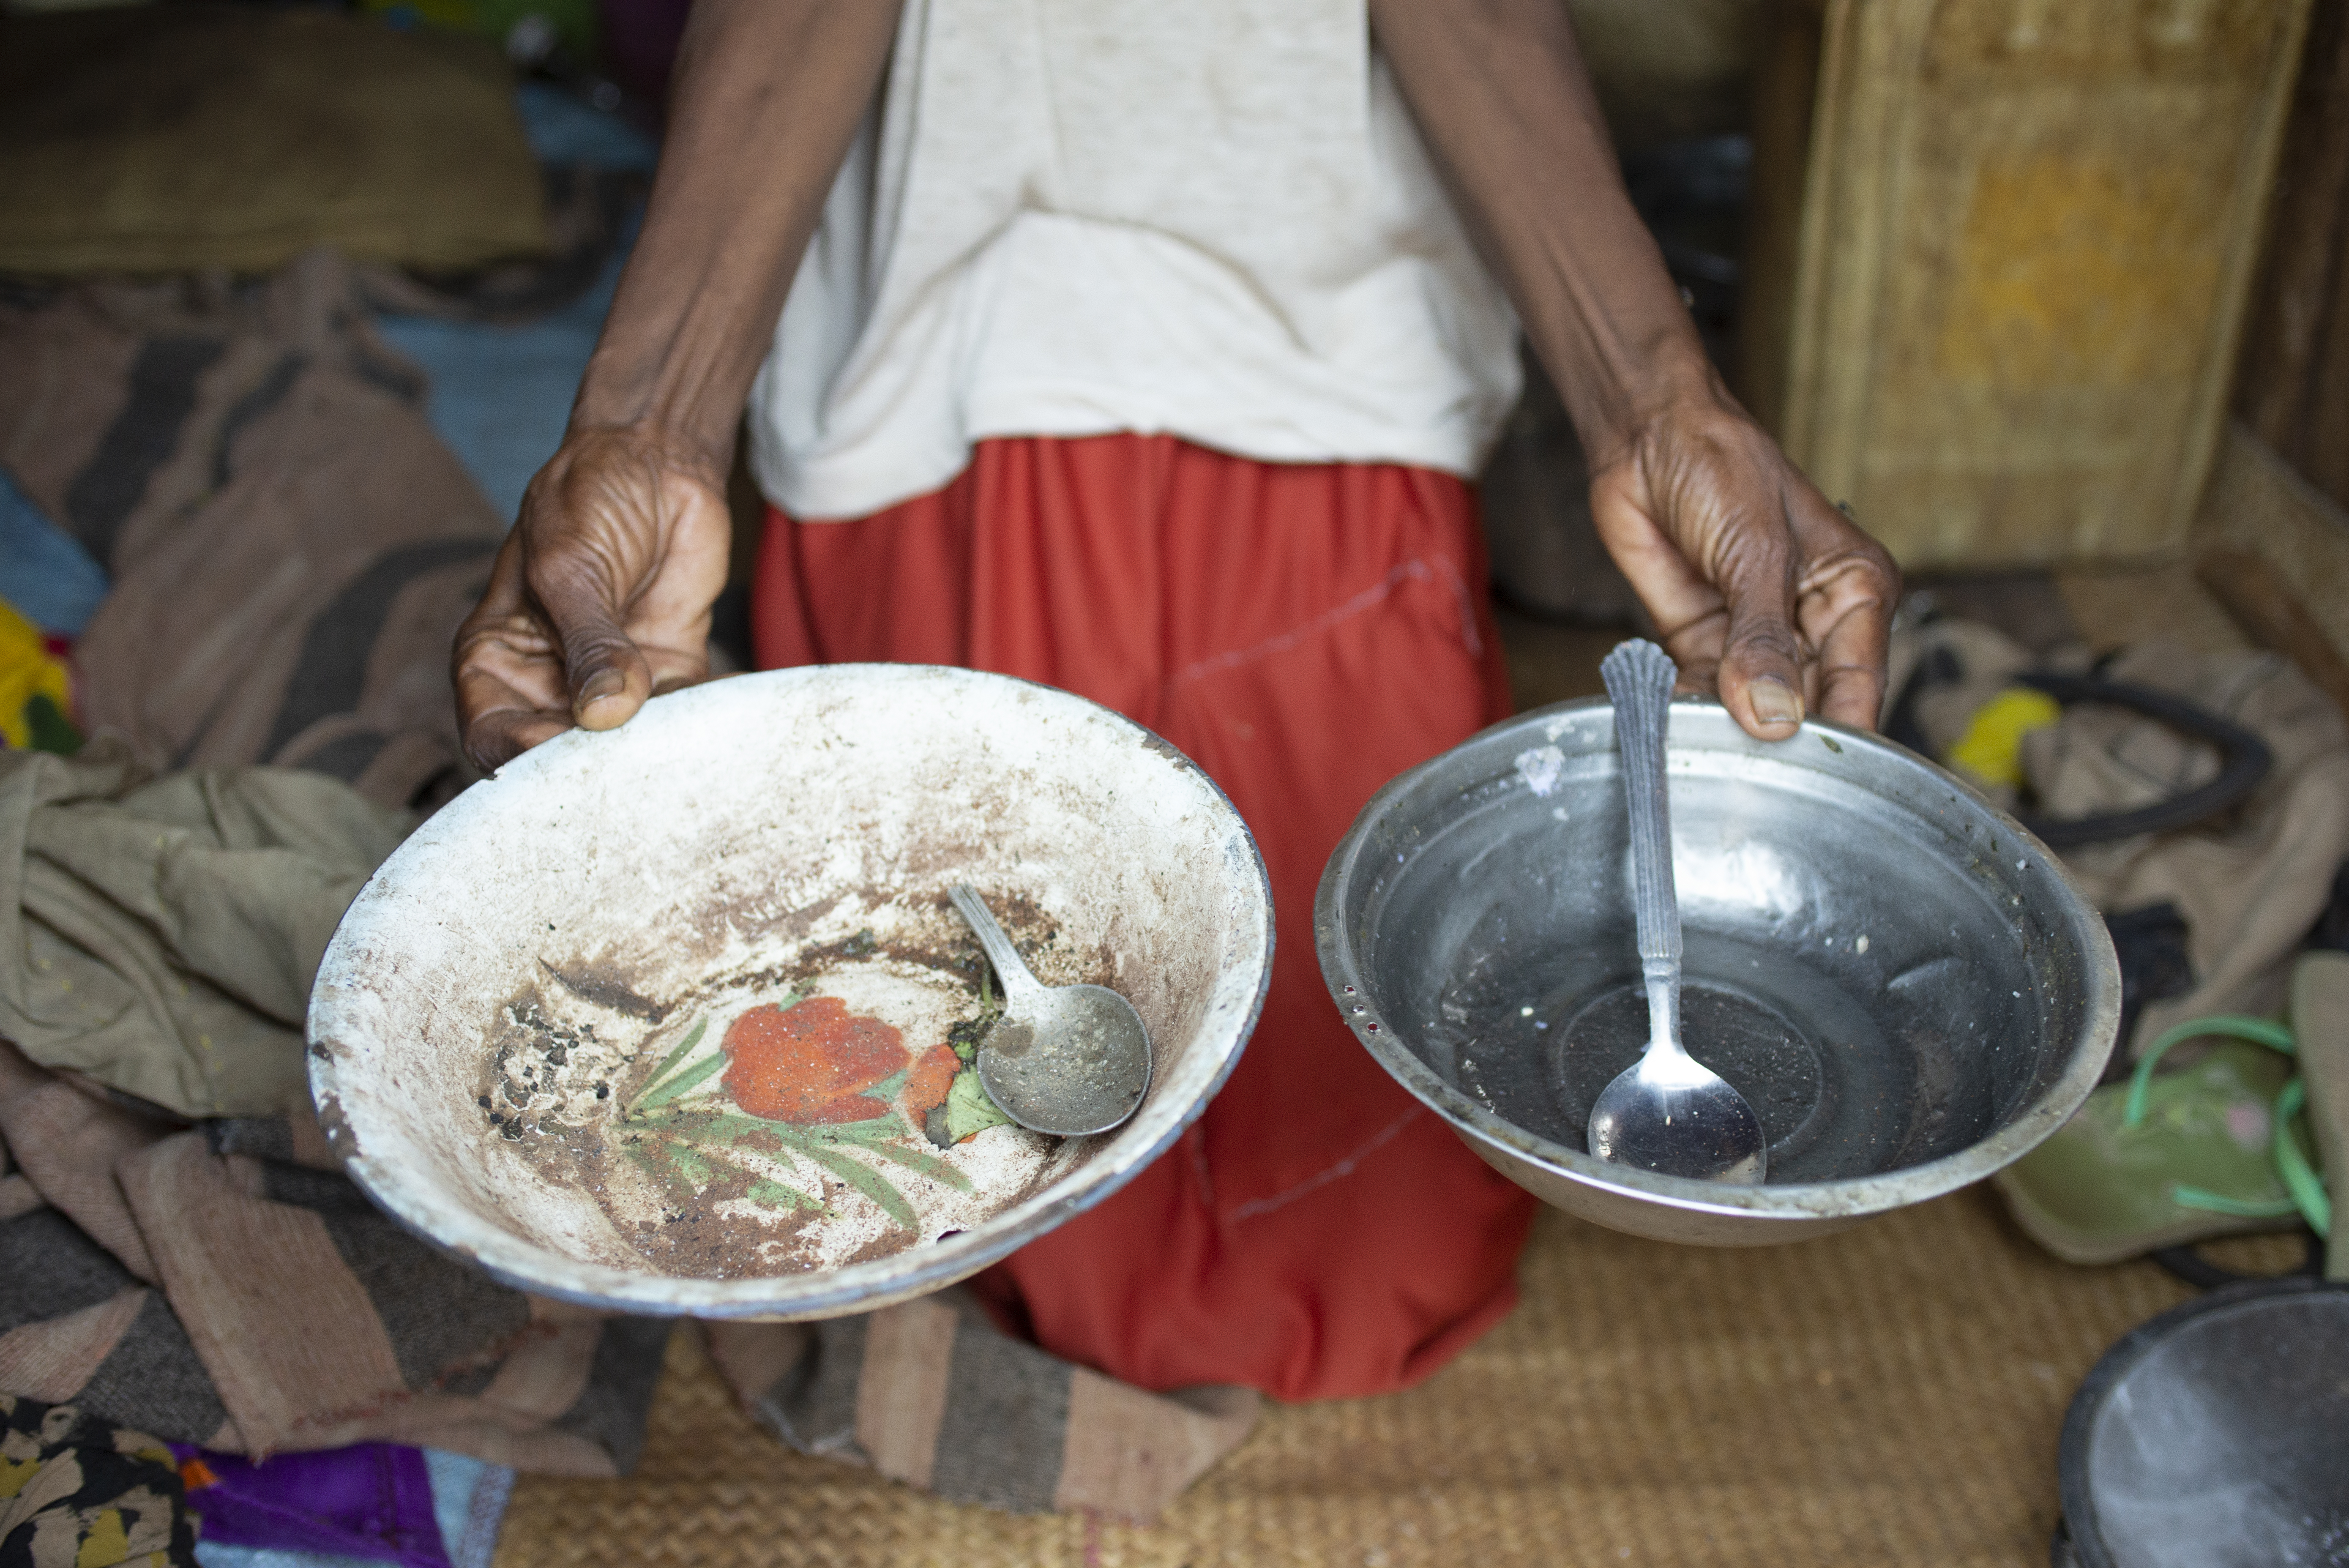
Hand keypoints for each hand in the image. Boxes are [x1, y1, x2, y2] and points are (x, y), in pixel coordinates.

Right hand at [452, 426, 731, 769]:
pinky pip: (681, 718)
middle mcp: (549, 683)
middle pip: (559, 756)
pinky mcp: (668, 673)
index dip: (520, 755)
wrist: (656, 459)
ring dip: (650, 750)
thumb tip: (604, 713)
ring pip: (625, 746)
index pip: (492, 735)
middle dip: (592, 765)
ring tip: (674, 740)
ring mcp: (611, 683)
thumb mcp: (568, 566)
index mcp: (497, 658)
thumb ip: (587, 641)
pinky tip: (713, 721)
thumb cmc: (587, 498)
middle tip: (628, 757)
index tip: (561, 749)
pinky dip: (698, 724)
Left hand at [1588, 383, 1899, 738]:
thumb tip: (1776, 717)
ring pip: (1754, 708)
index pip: (1860, 684)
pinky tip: (1674, 721)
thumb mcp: (1755, 552)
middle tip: (1750, 770)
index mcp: (1855, 592)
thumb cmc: (1721, 466)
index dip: (1840, 734)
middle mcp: (1812, 622)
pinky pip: (1704, 695)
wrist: (1646, 439)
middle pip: (1809, 707)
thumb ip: (1764, 638)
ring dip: (1729, 728)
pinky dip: (1690, 709)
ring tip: (1706, 743)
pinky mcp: (1704, 642)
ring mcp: (1757, 637)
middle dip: (1779, 738)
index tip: (1812, 776)